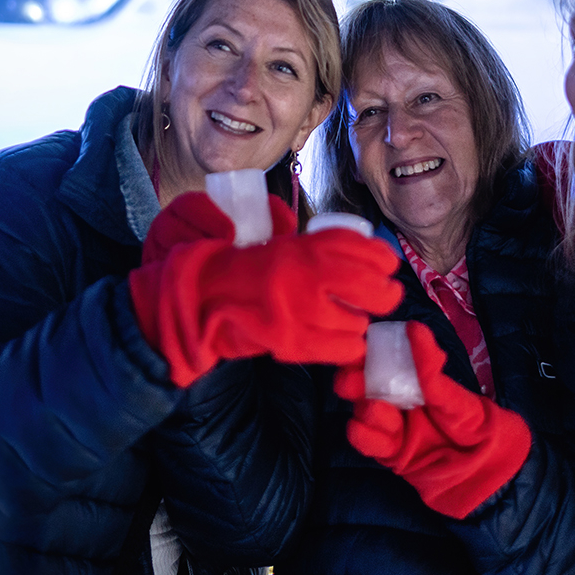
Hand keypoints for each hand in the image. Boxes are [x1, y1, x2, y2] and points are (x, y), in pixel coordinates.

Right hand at [130, 193, 402, 386]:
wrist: (186, 301)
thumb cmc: (218, 263)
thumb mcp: (249, 229)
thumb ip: (279, 225)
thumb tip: (309, 232)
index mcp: (292, 249)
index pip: (352, 247)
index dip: (378, 256)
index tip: (386, 261)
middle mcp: (300, 281)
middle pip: (367, 285)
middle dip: (385, 291)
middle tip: (388, 292)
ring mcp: (296, 316)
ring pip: (355, 321)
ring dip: (363, 320)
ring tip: (360, 316)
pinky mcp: (289, 345)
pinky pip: (339, 349)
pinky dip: (349, 345)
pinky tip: (347, 337)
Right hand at [335, 321, 530, 519]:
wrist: (487, 470)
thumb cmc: (475, 425)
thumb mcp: (453, 396)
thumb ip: (430, 369)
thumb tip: (414, 327)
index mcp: (412, 379)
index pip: (380, 360)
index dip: (364, 354)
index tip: (357, 347)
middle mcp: (397, 400)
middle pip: (362, 386)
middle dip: (352, 381)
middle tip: (352, 380)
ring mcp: (392, 428)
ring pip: (363, 414)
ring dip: (362, 409)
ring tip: (375, 408)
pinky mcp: (390, 455)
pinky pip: (369, 443)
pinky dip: (363, 435)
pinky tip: (365, 428)